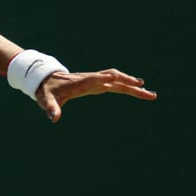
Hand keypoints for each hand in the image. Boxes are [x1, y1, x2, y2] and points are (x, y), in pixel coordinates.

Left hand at [36, 69, 156, 122]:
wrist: (47, 79)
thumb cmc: (47, 91)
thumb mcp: (46, 100)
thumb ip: (51, 108)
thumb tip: (54, 118)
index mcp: (79, 83)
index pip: (94, 79)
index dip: (104, 78)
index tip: (117, 77)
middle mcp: (90, 79)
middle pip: (112, 79)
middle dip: (129, 84)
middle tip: (146, 90)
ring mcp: (94, 80)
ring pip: (117, 80)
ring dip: (132, 85)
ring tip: (149, 93)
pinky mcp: (97, 83)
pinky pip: (114, 83)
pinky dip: (126, 85)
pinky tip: (137, 89)